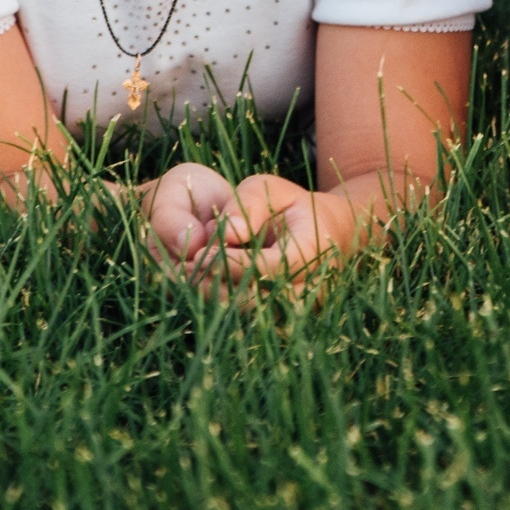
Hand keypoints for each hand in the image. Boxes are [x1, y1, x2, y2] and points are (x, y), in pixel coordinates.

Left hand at [141, 164, 350, 302]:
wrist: (327, 233)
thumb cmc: (292, 206)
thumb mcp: (272, 189)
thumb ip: (250, 203)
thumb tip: (229, 233)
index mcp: (312, 250)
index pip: (271, 267)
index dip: (234, 264)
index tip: (201, 254)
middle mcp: (311, 287)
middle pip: (259, 300)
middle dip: (216, 287)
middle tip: (182, 272)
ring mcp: (299, 309)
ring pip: (251, 316)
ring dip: (215, 301)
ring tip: (183, 282)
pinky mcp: (284, 320)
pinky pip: (249, 321)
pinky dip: (220, 307)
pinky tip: (196, 290)